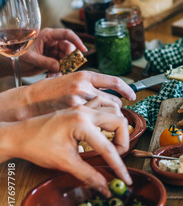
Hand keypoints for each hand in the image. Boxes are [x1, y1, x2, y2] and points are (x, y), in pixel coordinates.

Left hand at [0, 102, 131, 195]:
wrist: (18, 136)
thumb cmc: (36, 146)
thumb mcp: (64, 163)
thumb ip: (88, 175)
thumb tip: (105, 187)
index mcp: (82, 123)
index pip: (108, 148)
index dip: (119, 166)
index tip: (125, 178)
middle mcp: (85, 111)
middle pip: (119, 122)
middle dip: (122, 142)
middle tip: (116, 157)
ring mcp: (83, 107)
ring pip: (114, 110)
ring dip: (118, 127)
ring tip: (112, 143)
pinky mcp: (80, 108)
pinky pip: (102, 105)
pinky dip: (109, 115)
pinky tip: (105, 127)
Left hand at [17, 28, 86, 76]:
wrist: (12, 63)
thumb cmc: (18, 55)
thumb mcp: (31, 58)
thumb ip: (45, 62)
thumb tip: (59, 67)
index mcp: (48, 35)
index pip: (67, 34)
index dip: (77, 41)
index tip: (83, 50)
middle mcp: (53, 42)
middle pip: (69, 48)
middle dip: (69, 59)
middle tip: (64, 68)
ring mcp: (54, 51)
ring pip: (67, 58)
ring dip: (63, 68)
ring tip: (53, 75)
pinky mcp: (54, 59)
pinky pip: (62, 65)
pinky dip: (59, 72)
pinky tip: (52, 75)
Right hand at [20, 71, 135, 118]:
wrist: (28, 102)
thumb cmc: (48, 93)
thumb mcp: (69, 81)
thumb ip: (87, 86)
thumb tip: (108, 94)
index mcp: (84, 76)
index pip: (114, 81)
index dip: (127, 89)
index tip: (132, 95)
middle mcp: (83, 86)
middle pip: (114, 101)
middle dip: (116, 111)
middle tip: (113, 117)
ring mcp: (79, 100)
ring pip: (106, 113)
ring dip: (107, 120)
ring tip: (102, 123)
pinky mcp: (74, 113)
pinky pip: (95, 123)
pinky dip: (97, 127)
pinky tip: (92, 129)